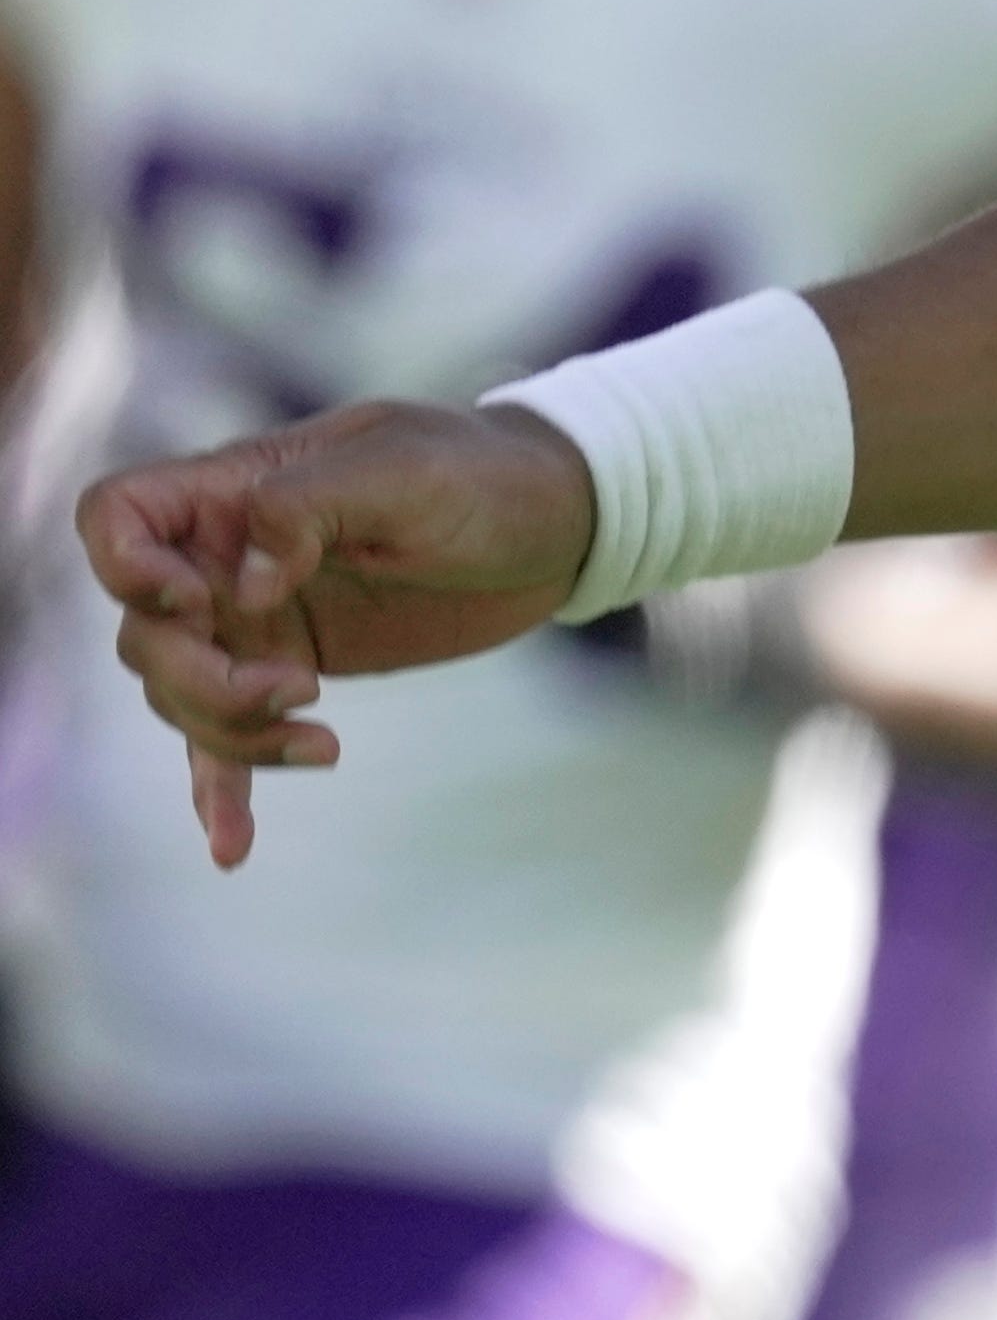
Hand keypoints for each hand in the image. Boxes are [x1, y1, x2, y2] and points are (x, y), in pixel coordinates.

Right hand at [75, 402, 596, 867]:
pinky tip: (233, 847)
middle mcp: (226, 560)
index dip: (128, 567)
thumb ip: (307, 509)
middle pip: (145, 633)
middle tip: (299, 691)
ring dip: (233, 734)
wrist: (556, 521)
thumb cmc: (480, 474)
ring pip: (182, 694)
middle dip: (199, 679)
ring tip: (324, 745)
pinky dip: (225, 791)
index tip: (203, 602)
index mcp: (234, 490)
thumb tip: (245, 588)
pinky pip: (232, 738)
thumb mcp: (401, 471)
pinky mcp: (295, 672)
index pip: (117, 517)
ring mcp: (257, 621)